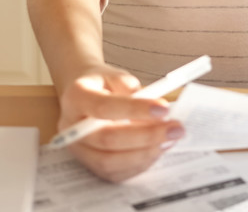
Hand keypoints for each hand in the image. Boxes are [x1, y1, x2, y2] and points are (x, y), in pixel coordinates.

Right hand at [57, 63, 185, 181]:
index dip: (135, 109)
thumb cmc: (103, 84)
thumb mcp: (116, 74)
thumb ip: (130, 88)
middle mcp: (71, 128)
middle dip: (146, 136)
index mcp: (77, 97)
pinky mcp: (88, 164)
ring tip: (170, 140)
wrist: (83, 94)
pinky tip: (158, 149)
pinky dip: (138, 163)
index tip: (164, 108)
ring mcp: (78, 150)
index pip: (105, 107)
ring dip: (145, 153)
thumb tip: (153, 106)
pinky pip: (113, 172)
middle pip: (108, 139)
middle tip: (175, 128)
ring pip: (109, 162)